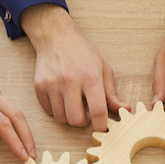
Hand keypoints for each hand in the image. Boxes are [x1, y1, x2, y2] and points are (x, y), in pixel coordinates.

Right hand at [21, 4, 127, 130]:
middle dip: (84, 121)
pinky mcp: (39, 87)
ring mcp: (52, 84)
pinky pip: (49, 111)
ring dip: (70, 116)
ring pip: (61, 118)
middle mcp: (70, 81)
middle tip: (86, 111)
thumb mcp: (103, 69)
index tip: (102, 126)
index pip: (98, 111)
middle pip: (76, 120)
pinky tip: (62, 98)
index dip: (101, 125)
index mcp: (90, 77)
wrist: (55, 37)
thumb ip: (112, 93)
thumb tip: (125, 110)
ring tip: (74, 103)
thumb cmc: (83, 53)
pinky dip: (57, 110)